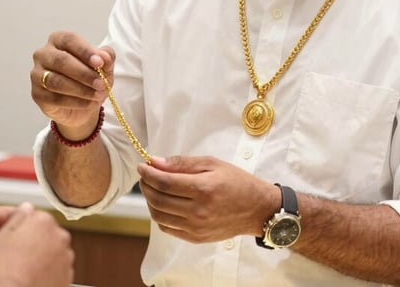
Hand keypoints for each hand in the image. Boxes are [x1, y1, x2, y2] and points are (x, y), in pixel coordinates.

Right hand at [0, 202, 73, 286]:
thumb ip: (17, 216)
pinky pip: (58, 268)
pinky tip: (35, 276)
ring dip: (44, 256)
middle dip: (36, 241)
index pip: (36, 217)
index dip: (23, 229)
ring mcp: (66, 255)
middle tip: (19, 254)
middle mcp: (60, 235)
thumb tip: (26, 207)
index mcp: (43, 220)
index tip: (16, 239)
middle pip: (47, 233)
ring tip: (27, 268)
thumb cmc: (7, 270)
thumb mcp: (2, 236)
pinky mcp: (69, 274)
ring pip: (54, 251)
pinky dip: (50, 271)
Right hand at [31, 31, 113, 137]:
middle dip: (83, 73)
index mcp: (58, 40)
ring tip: (97, 94)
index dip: (85, 51)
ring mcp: (37, 74)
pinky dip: (75, 102)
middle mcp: (43, 54)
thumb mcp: (104, 66)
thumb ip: (106, 58)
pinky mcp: (37, 94)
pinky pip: (55, 98)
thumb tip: (104, 57)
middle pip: (61, 61)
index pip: (69, 40)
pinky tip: (88, 103)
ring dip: (80, 89)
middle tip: (101, 83)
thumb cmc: (90, 78)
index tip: (99, 62)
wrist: (82, 105)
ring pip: (56, 81)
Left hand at [137, 155, 279, 242]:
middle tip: (145, 175)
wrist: (257, 209)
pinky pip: (168, 228)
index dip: (148, 173)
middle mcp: (198, 211)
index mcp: (203, 189)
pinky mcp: (196, 238)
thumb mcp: (212, 164)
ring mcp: (196, 227)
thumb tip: (156, 162)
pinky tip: (162, 203)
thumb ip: (182, 163)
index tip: (141, 165)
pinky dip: (159, 215)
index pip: (164, 182)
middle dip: (146, 185)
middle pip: (158, 200)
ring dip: (149, 201)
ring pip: (159, 216)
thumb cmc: (236, 182)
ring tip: (152, 188)